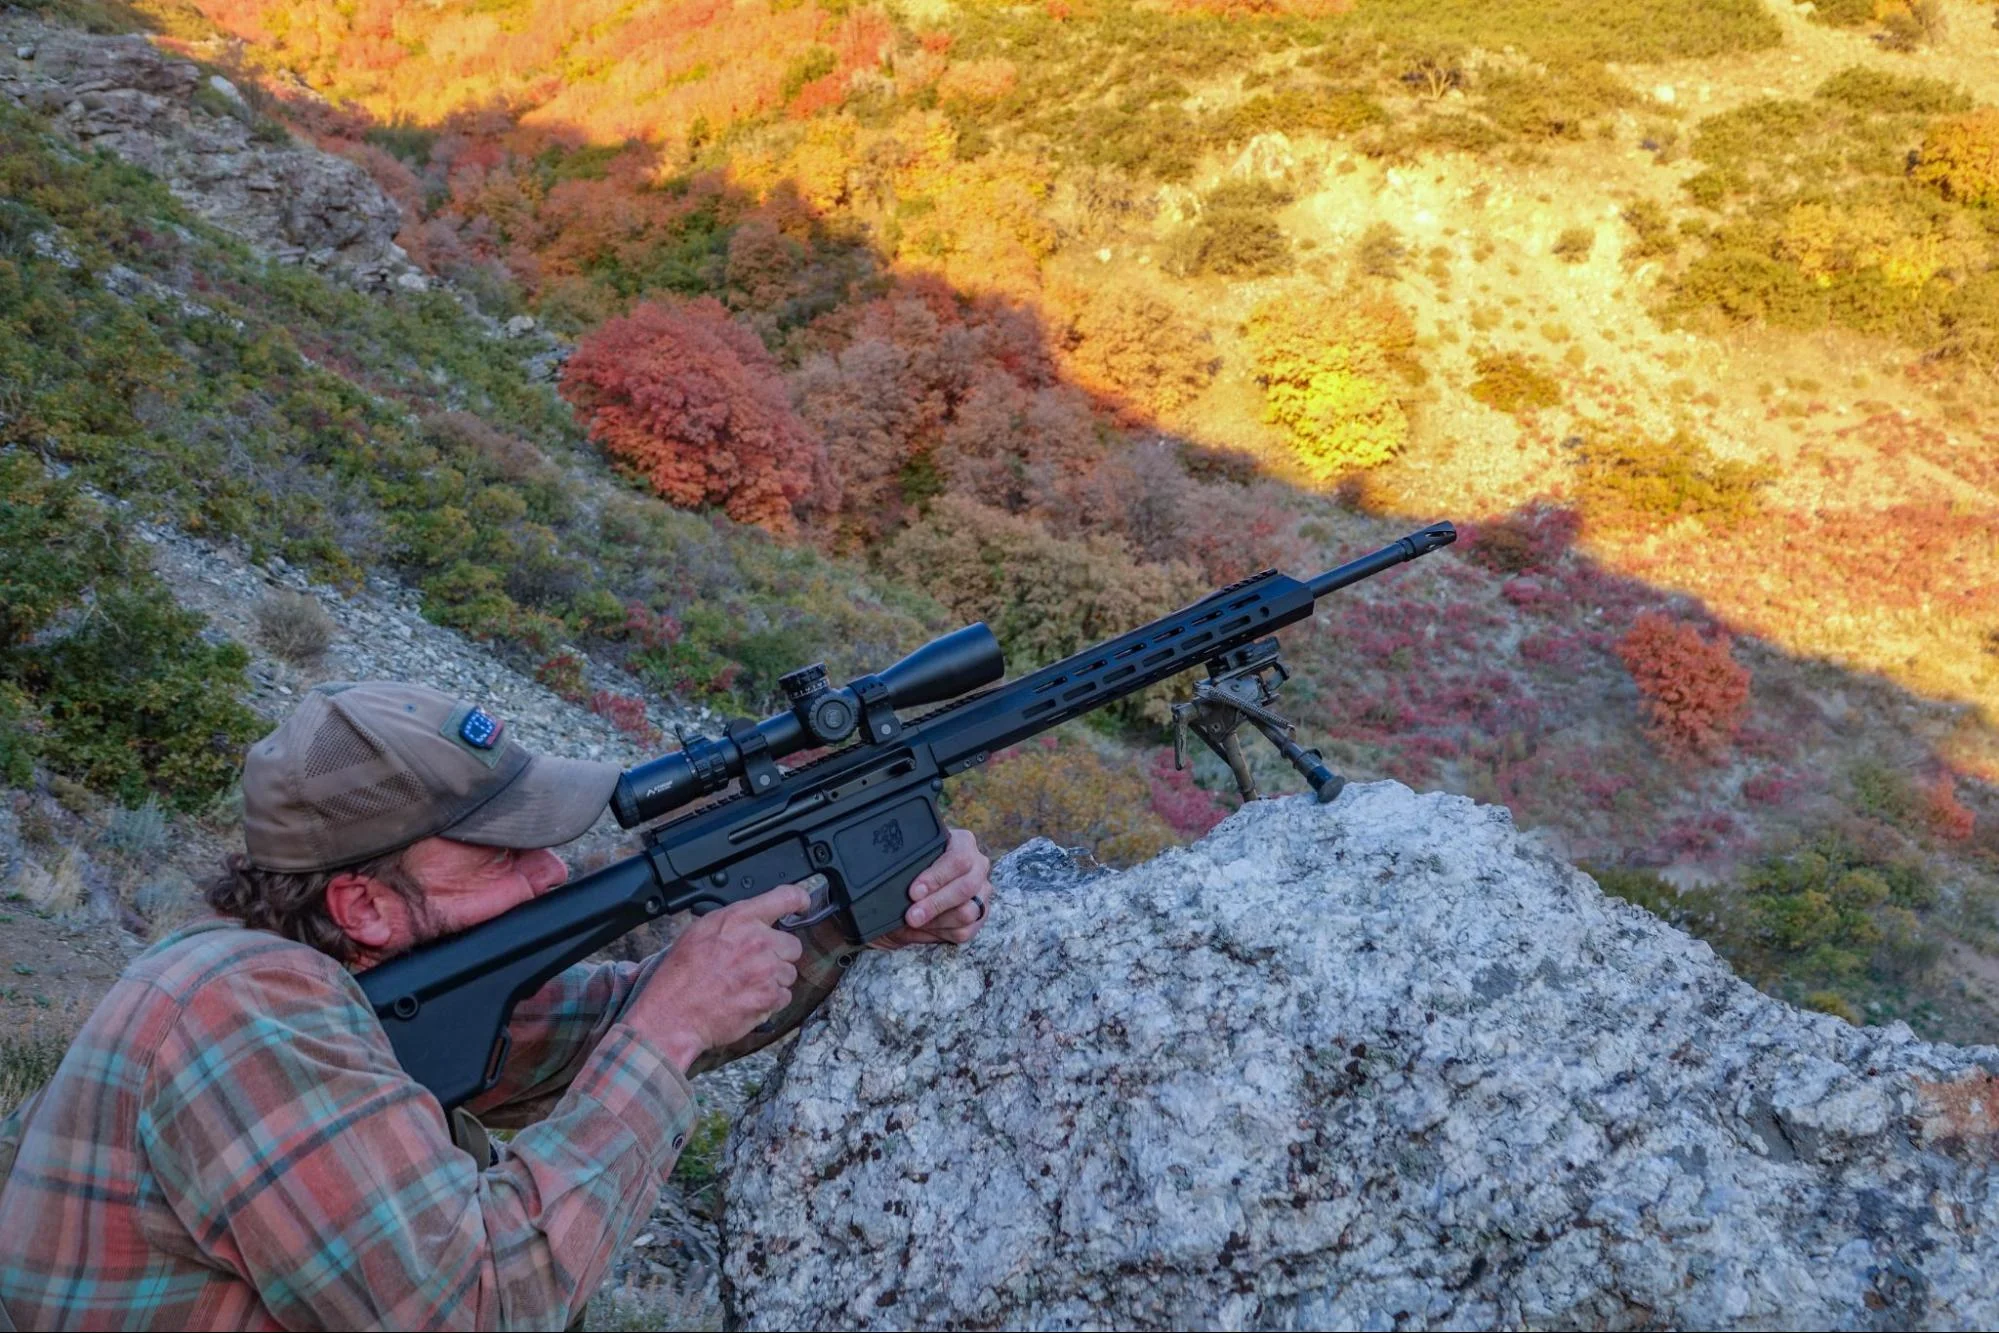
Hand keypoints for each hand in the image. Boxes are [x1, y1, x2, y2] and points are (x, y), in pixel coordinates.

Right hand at [627, 883, 807, 1071]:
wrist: (672, 1015)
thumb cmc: (679, 976)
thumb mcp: (699, 931)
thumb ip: (733, 923)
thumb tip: (752, 921)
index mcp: (739, 919)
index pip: (786, 897)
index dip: (798, 900)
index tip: (802, 904)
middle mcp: (758, 940)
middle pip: (793, 944)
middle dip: (778, 955)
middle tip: (753, 966)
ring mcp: (767, 970)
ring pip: (789, 973)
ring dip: (773, 980)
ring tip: (744, 986)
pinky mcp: (770, 996)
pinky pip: (784, 996)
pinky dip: (770, 1001)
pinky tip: (747, 1000)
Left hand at [872, 827, 992, 950]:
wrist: (907, 893)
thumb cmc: (908, 872)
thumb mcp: (905, 864)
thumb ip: (907, 867)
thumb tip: (898, 882)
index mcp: (963, 843)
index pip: (959, 859)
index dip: (936, 877)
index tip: (913, 892)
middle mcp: (978, 865)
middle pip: (966, 887)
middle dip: (935, 904)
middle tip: (911, 915)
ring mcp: (982, 891)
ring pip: (967, 912)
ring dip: (937, 920)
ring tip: (915, 921)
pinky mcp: (980, 916)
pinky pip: (965, 930)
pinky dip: (942, 931)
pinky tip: (926, 926)